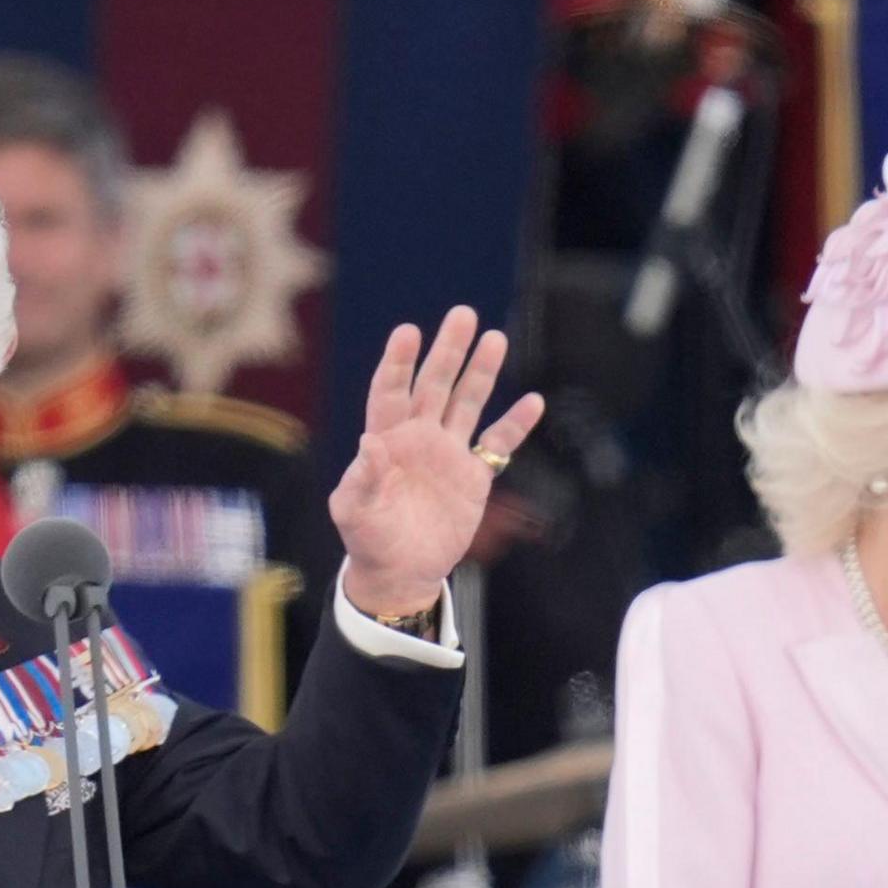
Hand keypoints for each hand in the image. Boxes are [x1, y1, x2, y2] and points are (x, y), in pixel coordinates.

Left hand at [331, 305, 545, 615]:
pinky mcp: (472, 476)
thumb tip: (371, 444)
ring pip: (467, 403)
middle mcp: (418, 437)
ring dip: (480, 373)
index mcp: (386, 439)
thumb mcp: (354, 512)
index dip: (399, 363)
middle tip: (463, 316)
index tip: (409, 333)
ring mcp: (447, 454)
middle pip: (434, 385)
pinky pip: (497, 444)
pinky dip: (515, 424)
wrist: (400, 572)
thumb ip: (361, 479)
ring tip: (495, 338)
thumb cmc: (368, 540)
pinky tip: (533, 401)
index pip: (391, 391)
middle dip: (448, 351)